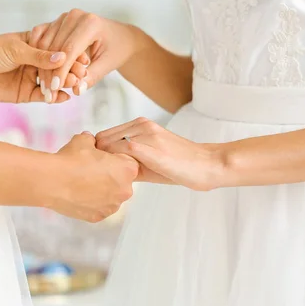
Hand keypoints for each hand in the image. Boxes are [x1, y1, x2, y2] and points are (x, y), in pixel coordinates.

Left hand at [0, 32, 86, 103]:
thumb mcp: (14, 49)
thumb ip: (38, 56)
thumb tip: (62, 57)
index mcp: (35, 44)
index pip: (57, 49)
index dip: (70, 53)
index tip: (83, 57)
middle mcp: (36, 61)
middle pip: (59, 67)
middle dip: (70, 70)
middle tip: (81, 74)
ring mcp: (32, 78)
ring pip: (54, 82)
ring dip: (65, 84)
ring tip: (74, 85)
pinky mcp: (26, 94)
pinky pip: (44, 96)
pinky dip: (55, 97)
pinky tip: (64, 97)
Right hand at [30, 9, 144, 101]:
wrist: (120, 37)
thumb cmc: (117, 49)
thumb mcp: (108, 64)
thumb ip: (92, 77)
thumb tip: (77, 90)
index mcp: (90, 23)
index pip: (69, 50)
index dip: (60, 71)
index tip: (54, 89)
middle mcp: (75, 16)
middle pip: (54, 47)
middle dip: (49, 72)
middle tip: (48, 93)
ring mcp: (64, 17)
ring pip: (45, 43)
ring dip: (42, 66)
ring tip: (45, 88)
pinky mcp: (57, 22)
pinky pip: (42, 37)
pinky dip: (39, 55)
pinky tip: (40, 72)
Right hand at [48, 132, 138, 221]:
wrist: (53, 180)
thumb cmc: (71, 160)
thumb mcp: (83, 141)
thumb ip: (92, 140)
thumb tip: (89, 139)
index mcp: (127, 170)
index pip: (129, 163)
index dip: (115, 160)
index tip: (103, 159)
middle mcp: (125, 190)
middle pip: (122, 182)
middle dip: (110, 177)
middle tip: (91, 171)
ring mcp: (112, 206)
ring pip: (111, 196)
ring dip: (102, 191)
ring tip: (83, 183)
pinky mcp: (98, 217)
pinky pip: (99, 208)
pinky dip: (92, 203)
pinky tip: (79, 194)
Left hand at [96, 118, 223, 190]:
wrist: (207, 165)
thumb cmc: (180, 166)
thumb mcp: (150, 161)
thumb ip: (128, 161)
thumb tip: (105, 170)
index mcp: (140, 125)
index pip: (105, 136)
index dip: (97, 154)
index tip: (97, 170)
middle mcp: (141, 125)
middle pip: (102, 139)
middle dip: (97, 158)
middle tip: (101, 178)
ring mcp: (145, 134)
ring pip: (108, 144)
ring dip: (104, 162)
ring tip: (109, 180)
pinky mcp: (150, 146)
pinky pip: (121, 151)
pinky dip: (114, 165)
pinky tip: (118, 179)